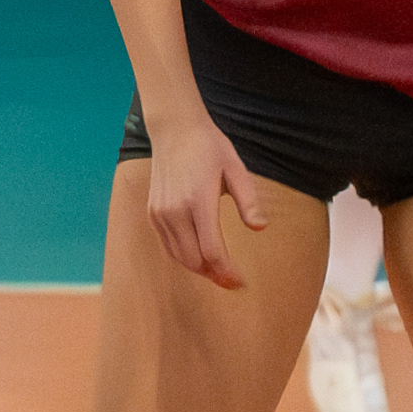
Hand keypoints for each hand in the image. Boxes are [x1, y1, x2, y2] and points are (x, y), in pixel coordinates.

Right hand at [140, 113, 271, 286]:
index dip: (228, 272)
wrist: (174, 129)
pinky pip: (168, 246)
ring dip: (199, 269)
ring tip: (219, 272)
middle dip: (215, 275)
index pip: (212, 251)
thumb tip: (260, 228)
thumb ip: (248, 200)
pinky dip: (184, 257)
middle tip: (233, 281)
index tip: (242, 282)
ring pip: (179, 257)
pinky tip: (200, 256)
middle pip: (194, 260)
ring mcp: (160, 212)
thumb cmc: (210, 148)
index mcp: (198, 199)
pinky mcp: (153, 212)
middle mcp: (174, 209)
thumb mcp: (236, 168)